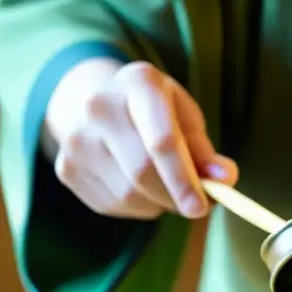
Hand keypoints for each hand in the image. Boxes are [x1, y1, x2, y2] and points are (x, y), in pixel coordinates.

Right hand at [47, 60, 237, 219]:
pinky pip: (113, 204)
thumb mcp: (184, 116)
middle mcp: (99, 107)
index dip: (184, 179)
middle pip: (142, 172)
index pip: (161, 141)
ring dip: (158, 203)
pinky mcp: (66, 168)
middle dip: (174, 197)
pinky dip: (137, 206)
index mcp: (138, 84)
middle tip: (196, 207)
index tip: (202, 207)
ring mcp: (75, 139)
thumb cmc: (153, 112)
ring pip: (128, 195)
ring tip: (166, 187)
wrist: (93, 100)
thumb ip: (205, 150)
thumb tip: (225, 179)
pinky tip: (140, 187)